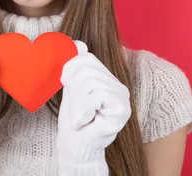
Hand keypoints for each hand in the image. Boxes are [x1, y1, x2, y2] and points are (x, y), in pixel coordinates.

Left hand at [57, 41, 131, 174]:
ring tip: (81, 117)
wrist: (76, 148)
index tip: (67, 88)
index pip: (87, 58)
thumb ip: (76, 67)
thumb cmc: (74, 121)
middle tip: (76, 109)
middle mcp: (119, 86)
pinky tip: (86, 121)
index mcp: (108, 79)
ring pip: (89, 82)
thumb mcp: (72, 88)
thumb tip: (79, 42)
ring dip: (77, 103)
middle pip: (87, 70)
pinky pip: (95, 95)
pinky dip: (83, 110)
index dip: (70, 71)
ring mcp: (123, 98)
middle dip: (73, 90)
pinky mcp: (122, 110)